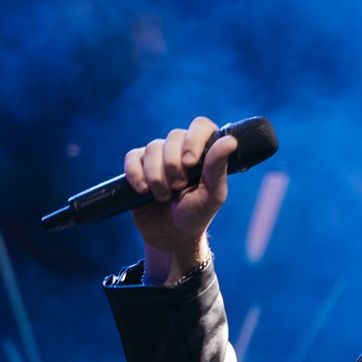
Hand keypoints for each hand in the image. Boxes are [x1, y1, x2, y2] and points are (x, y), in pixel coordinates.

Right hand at [124, 117, 238, 285]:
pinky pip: (132, 158)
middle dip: (174, 166)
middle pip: (173, 136)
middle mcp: (181, 148)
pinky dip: (136, 174)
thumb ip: (218, 168)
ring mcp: (158, 156)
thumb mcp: (212, 195)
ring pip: (152, 148)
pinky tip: (143, 190)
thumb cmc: (196, 215)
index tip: (190, 163)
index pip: (201, 125)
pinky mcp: (138, 166)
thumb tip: (230, 140)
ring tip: (163, 196)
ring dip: (157, 176)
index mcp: (203, 151)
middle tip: (179, 187)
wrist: (170, 236)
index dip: (194, 140)